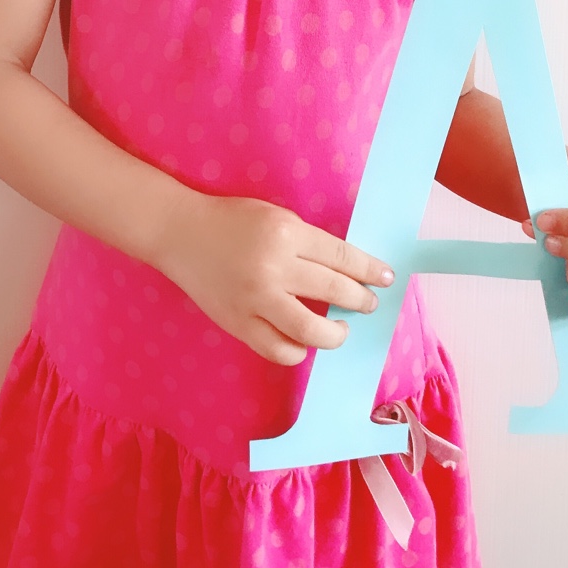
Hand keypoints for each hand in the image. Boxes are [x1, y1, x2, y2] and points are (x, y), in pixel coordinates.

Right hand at [156, 191, 395, 366]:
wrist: (180, 234)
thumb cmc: (232, 219)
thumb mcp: (276, 217)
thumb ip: (308, 243)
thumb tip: (346, 272)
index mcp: (286, 233)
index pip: (341, 257)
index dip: (369, 270)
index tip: (386, 278)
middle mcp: (273, 268)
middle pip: (333, 291)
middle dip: (360, 300)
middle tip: (369, 303)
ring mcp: (255, 300)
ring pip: (310, 331)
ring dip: (335, 334)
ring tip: (342, 329)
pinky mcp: (238, 324)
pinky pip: (278, 349)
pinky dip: (298, 350)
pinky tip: (306, 341)